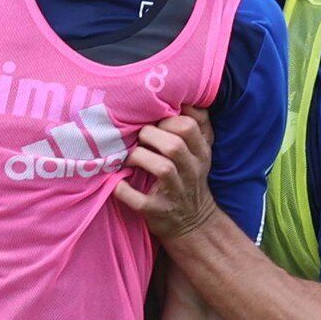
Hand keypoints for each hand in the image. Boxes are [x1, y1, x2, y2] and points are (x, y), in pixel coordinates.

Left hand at [114, 109, 216, 243]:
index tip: (156, 124)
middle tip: (139, 139)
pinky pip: (140, 201)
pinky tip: (118, 184)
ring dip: (139, 157)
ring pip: (162, 169)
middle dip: (150, 136)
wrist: (194, 223)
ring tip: (130, 157)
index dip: (168, 120)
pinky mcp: (159, 212)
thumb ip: (198, 123)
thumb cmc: (190, 178)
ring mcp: (175, 194)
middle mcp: (192, 172)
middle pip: (174, 146)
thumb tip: (186, 96)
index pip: (189, 127)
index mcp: (201, 154)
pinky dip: (125, 191)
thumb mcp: (202, 152)